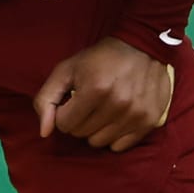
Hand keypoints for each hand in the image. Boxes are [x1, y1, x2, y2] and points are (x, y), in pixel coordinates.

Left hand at [34, 37, 172, 152]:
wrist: (142, 46)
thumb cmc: (99, 58)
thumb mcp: (66, 70)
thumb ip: (46, 99)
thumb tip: (44, 132)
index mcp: (95, 90)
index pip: (64, 124)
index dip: (63, 113)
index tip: (72, 100)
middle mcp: (118, 104)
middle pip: (81, 134)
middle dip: (78, 120)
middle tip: (87, 103)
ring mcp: (136, 114)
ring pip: (99, 142)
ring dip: (95, 129)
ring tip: (101, 109)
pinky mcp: (149, 121)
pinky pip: (120, 146)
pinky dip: (113, 135)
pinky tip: (115, 118)